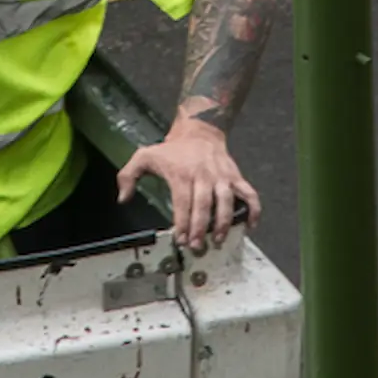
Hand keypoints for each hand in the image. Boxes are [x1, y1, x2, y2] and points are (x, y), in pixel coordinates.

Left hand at [114, 117, 260, 251]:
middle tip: (198, 246)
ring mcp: (222, 176)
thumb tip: (123, 199)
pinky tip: (251, 225)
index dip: (182, 222)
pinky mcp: (236, 176)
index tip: (180, 239)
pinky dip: (254, 209)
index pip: (182, 202)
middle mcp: (203, 175)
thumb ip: (128, 176)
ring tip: (219, 239)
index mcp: (181, 173)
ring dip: (224, 222)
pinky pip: (249, 193)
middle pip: (204, 204)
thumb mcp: (144, 156)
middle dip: (201, 227)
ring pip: (227, 201)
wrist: (199, 130)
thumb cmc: (170, 149)